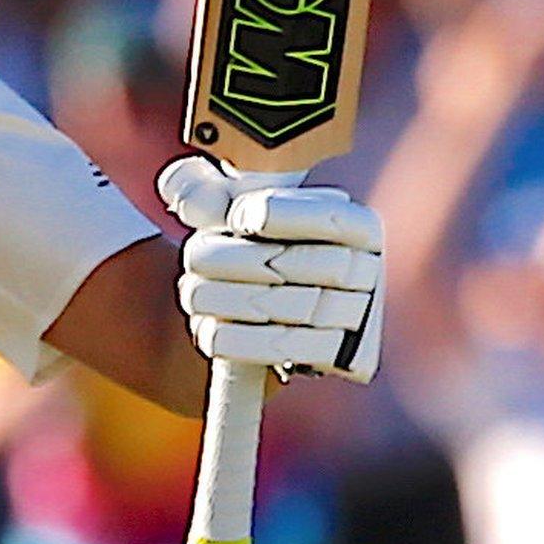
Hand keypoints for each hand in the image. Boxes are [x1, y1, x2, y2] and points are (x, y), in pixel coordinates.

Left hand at [158, 155, 382, 383]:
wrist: (276, 303)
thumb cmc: (254, 241)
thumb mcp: (235, 204)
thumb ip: (205, 191)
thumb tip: (176, 187)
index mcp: (356, 224)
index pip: (326, 216)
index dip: (278, 213)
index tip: (237, 215)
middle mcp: (367, 268)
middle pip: (293, 263)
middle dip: (228, 260)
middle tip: (194, 259)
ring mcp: (358, 315)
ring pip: (284, 308)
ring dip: (223, 300)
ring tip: (194, 293)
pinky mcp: (340, 356)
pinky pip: (284, 349)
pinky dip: (238, 341)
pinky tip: (209, 330)